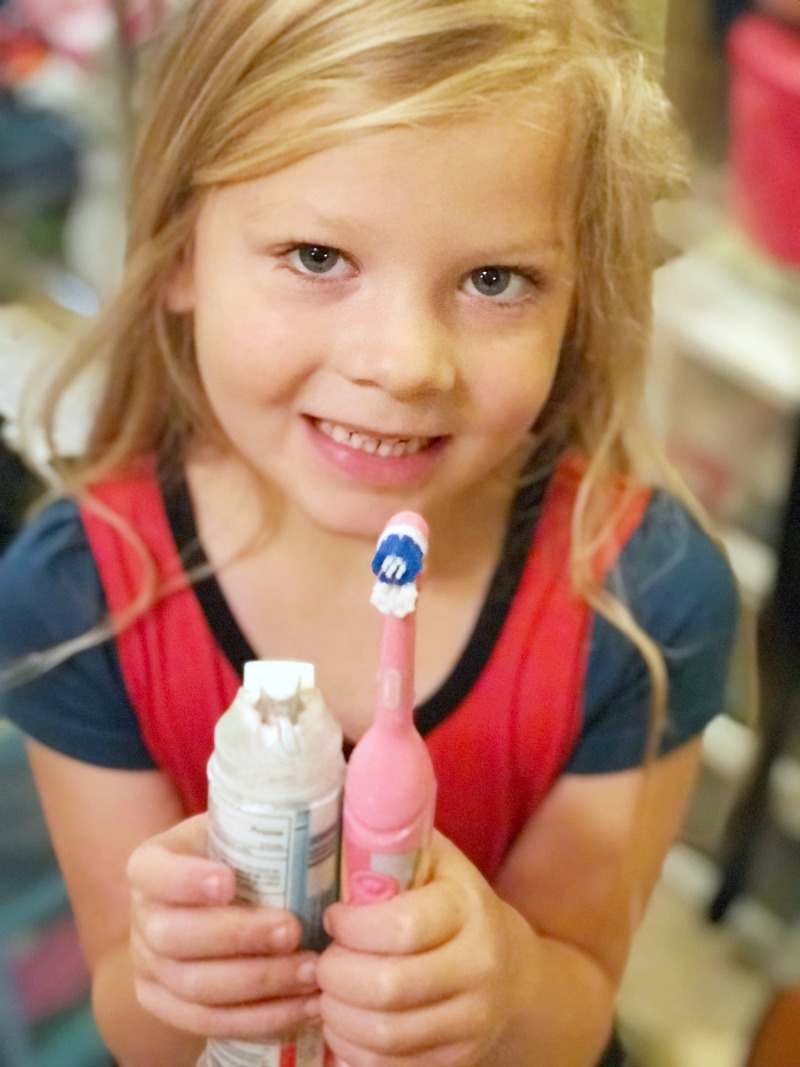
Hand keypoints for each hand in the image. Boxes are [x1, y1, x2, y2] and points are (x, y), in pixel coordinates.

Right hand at [127, 813, 321, 1039]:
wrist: (203, 906)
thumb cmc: (236, 858)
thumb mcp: (239, 832)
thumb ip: (267, 825)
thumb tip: (327, 813)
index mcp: (151, 865)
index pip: (153, 872)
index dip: (186, 880)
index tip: (229, 881)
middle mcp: (142, 917)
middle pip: (173, 937)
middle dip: (237, 936)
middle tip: (292, 929)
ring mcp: (148, 967)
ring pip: (194, 987)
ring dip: (259, 982)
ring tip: (310, 971)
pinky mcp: (165, 1006)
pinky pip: (209, 1022)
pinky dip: (260, 1017)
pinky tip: (303, 1004)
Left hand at [318, 831, 520, 1066]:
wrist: (512, 972)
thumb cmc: (452, 903)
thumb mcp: (435, 861)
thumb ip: (394, 840)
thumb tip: (340, 797)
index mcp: (468, 908)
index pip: (402, 927)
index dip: (352, 926)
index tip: (332, 917)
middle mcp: (478, 967)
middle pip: (387, 988)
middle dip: (335, 975)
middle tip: (320, 960)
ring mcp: (472, 1021)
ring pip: (385, 1036)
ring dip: (337, 1015)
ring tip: (325, 991)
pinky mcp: (457, 1061)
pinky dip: (352, 1049)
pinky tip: (343, 1021)